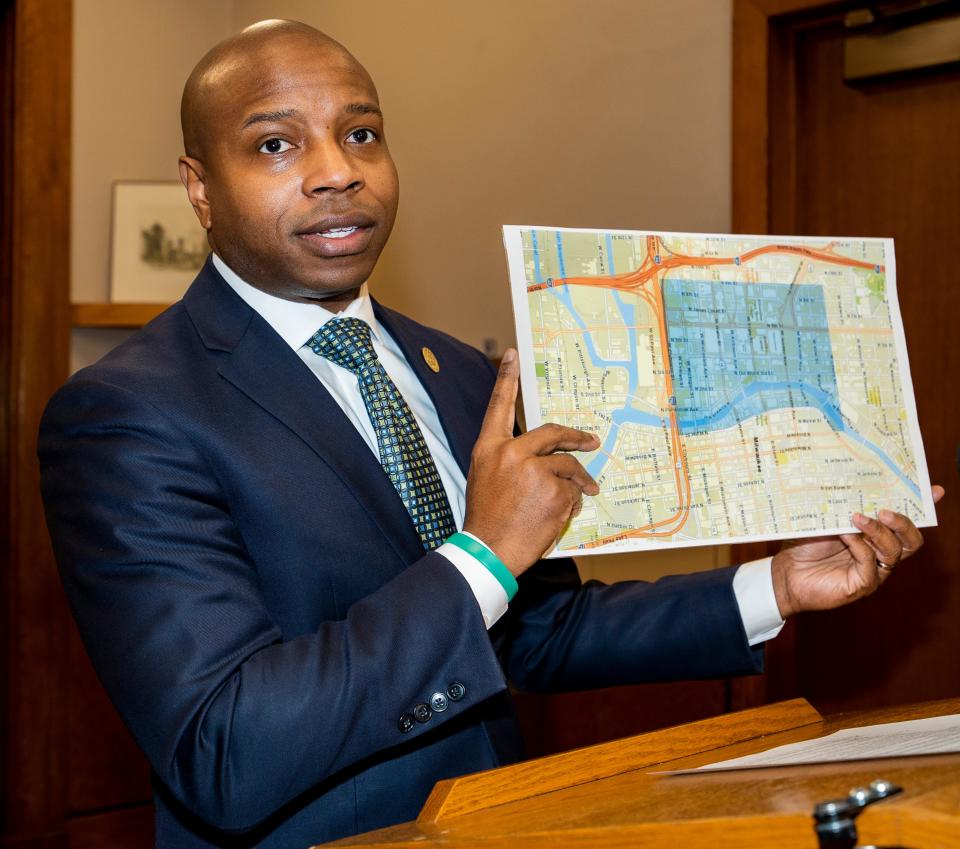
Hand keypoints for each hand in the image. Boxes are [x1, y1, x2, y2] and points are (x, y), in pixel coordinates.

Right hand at [463, 349, 599, 575]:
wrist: (488, 550)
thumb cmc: (487, 518)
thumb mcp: (485, 479)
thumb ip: (508, 460)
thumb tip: (538, 453)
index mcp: (489, 448)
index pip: (499, 406)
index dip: (506, 379)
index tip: (512, 354)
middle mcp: (511, 453)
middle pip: (552, 433)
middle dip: (574, 437)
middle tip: (590, 442)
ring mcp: (534, 471)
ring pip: (567, 466)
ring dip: (578, 480)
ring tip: (585, 491)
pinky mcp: (554, 490)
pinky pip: (573, 490)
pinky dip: (573, 501)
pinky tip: (560, 514)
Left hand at [771, 486, 944, 617]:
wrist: (784, 574)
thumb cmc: (803, 545)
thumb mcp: (825, 520)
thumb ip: (844, 507)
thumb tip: (853, 482)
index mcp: (874, 537)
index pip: (905, 524)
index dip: (922, 509)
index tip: (935, 491)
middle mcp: (878, 555)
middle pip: (911, 541)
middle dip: (904, 522)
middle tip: (885, 510)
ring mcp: (873, 572)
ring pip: (894, 551)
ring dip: (878, 532)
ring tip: (858, 517)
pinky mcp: (861, 585)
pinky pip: (871, 564)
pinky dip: (859, 547)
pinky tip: (845, 536)